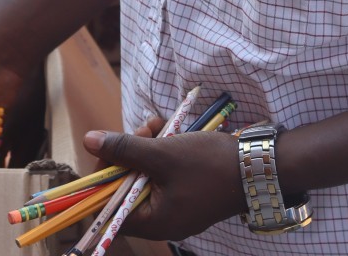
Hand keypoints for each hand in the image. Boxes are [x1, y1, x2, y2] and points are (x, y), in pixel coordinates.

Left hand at [82, 125, 243, 240]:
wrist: (259, 166)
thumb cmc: (209, 165)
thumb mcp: (163, 153)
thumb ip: (124, 149)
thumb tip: (88, 140)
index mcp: (154, 222)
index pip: (109, 208)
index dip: (103, 178)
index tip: (109, 150)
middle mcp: (163, 221)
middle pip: (126, 188)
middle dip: (129, 154)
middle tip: (141, 131)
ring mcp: (177, 207)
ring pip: (145, 175)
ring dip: (145, 147)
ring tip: (157, 125)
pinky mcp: (188, 192)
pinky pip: (163, 174)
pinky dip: (162, 152)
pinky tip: (168, 130)